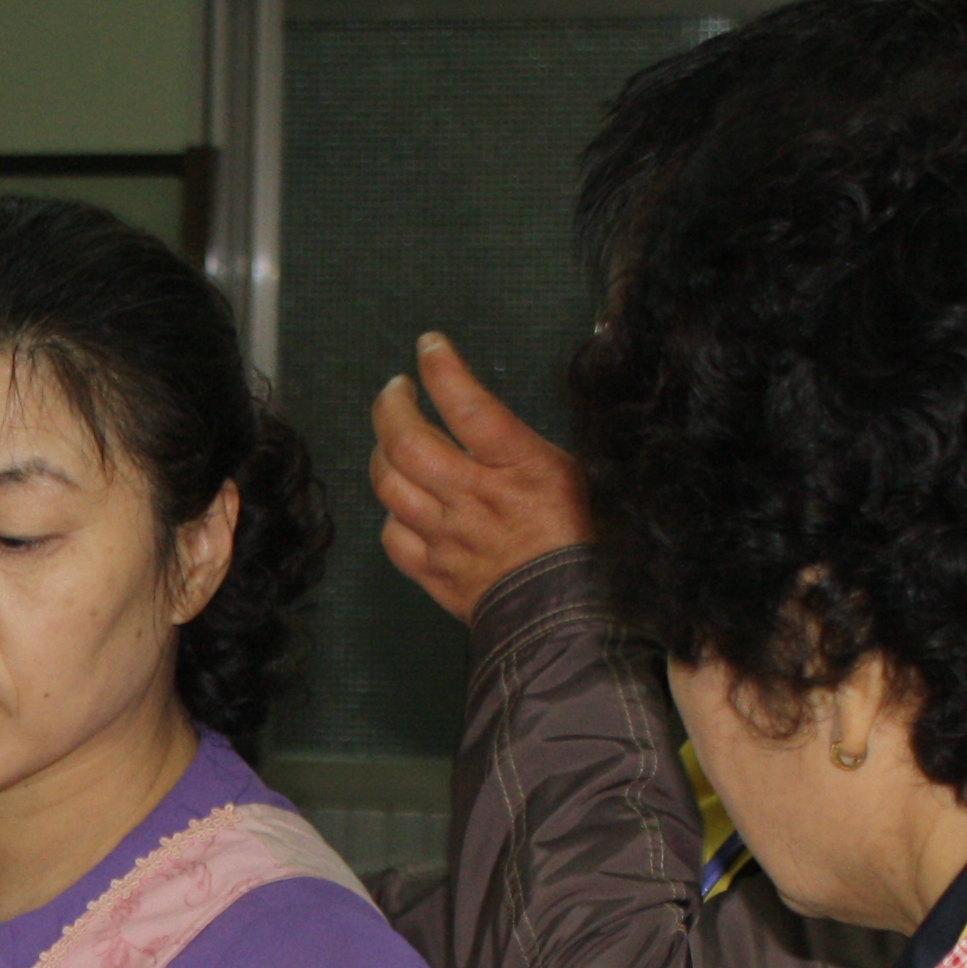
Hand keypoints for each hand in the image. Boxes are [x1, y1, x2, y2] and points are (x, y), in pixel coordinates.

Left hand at [369, 334, 591, 621]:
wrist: (570, 621)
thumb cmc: (584, 546)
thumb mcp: (577, 477)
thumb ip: (528, 449)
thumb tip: (505, 423)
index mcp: (519, 467)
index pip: (467, 406)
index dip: (442, 369)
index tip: (430, 346)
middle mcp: (474, 498)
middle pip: (407, 441)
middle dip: (391, 405)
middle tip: (396, 389)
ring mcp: (448, 536)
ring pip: (389, 484)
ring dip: (381, 452)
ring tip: (390, 438)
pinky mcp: (434, 572)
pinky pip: (393, 535)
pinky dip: (392, 515)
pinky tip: (403, 504)